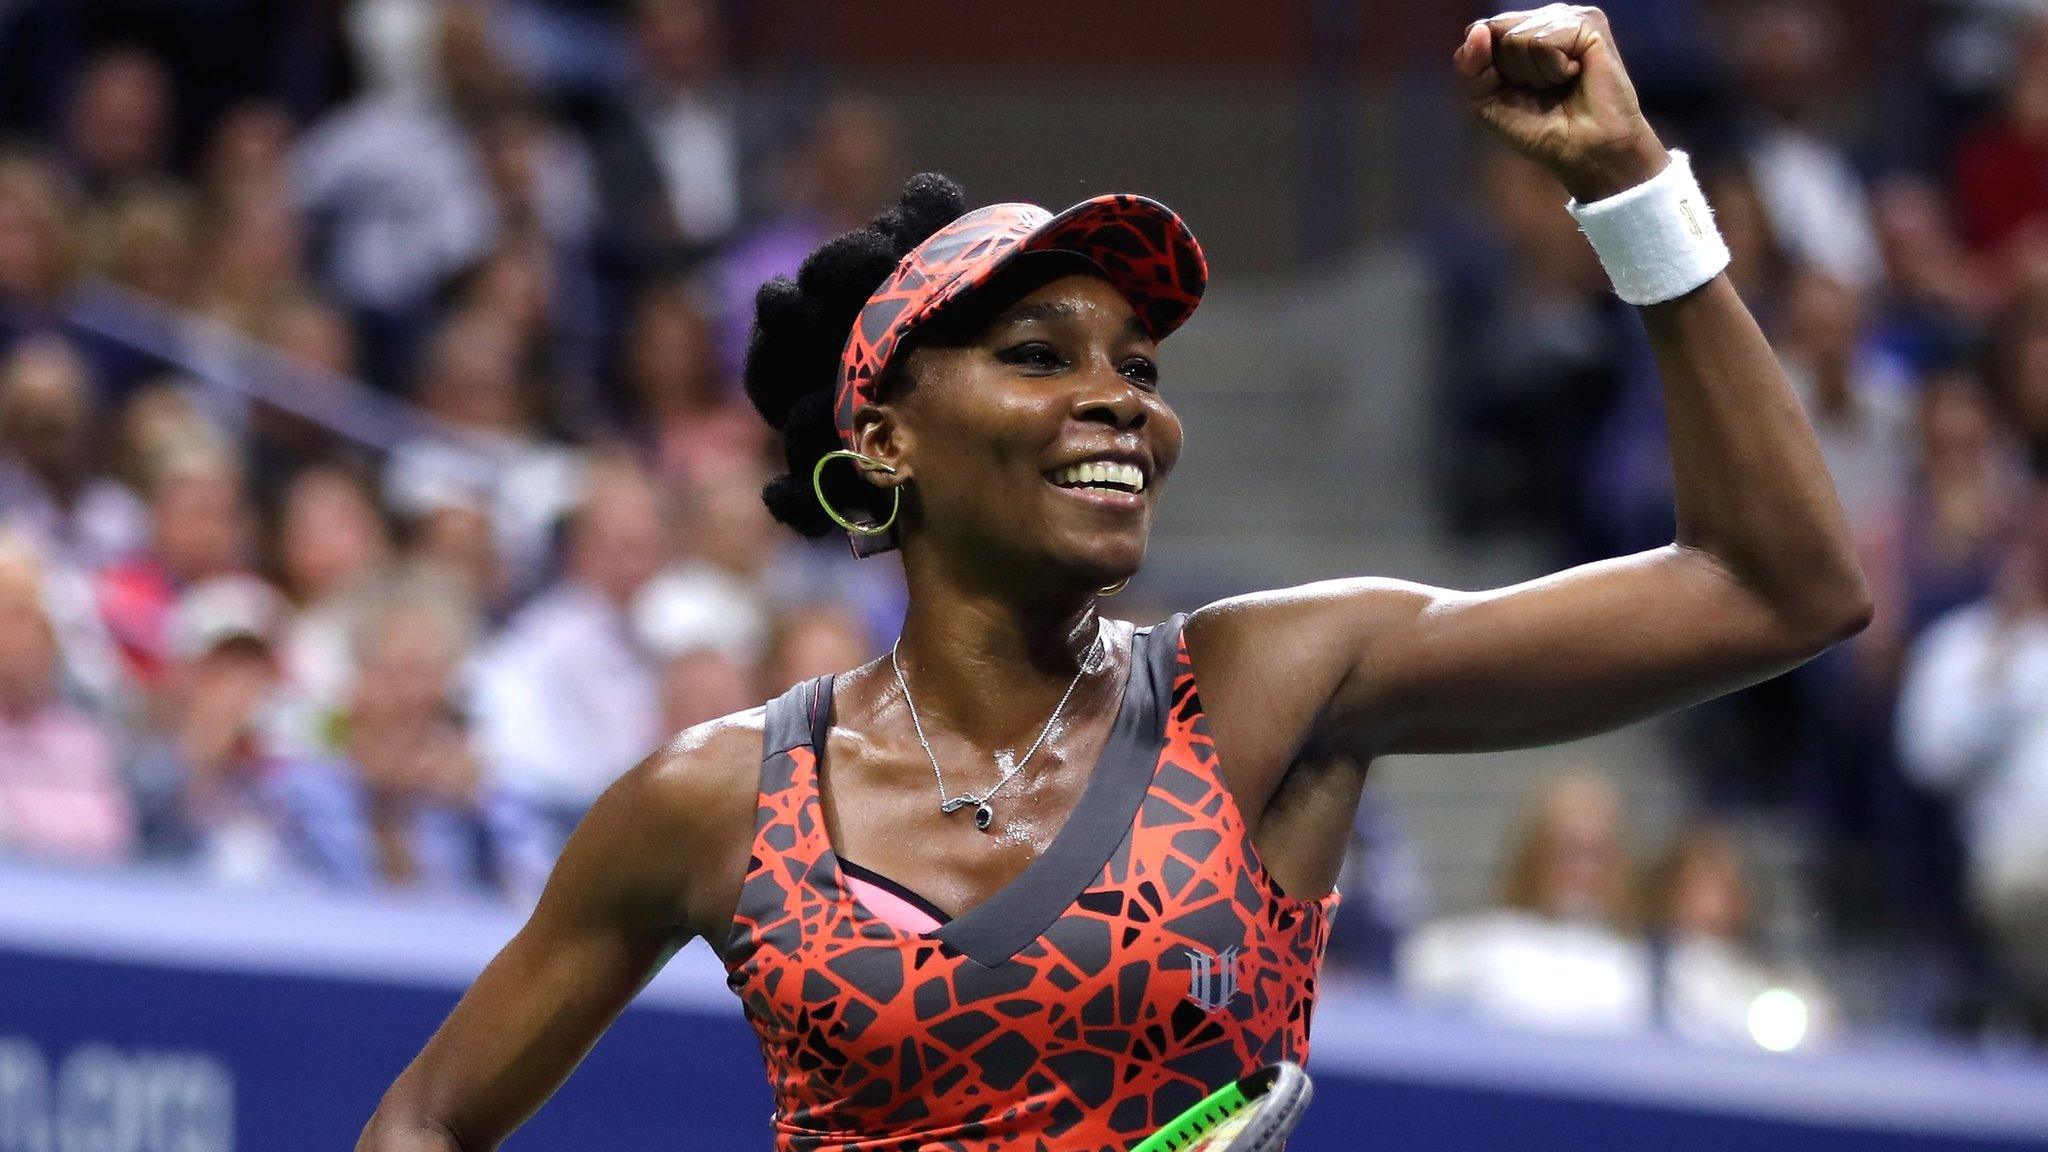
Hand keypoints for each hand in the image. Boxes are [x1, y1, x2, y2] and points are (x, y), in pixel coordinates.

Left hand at [1454, 5, 1667, 201]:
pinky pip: (1542, 42)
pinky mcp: (1588, 22)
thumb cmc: (1540, 129)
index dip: (1483, 68)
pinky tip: (1574, 75)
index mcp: (1519, 31)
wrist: (1587, 153)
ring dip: (1533, 75)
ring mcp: (1566, 17)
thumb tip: (1477, 29)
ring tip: (1560, 84)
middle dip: (1509, 72)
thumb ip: (1469, 67)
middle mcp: (1543, 18)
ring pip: (1516, 37)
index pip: (1478, 31)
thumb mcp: (1486, 103)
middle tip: (1542, 90)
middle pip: (1493, 30)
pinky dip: (1552, 70)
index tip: (1512, 91)